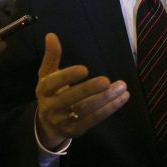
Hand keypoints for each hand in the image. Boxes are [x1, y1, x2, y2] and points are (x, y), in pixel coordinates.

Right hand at [35, 33, 129, 148]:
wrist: (47, 124)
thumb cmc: (51, 93)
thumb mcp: (47, 75)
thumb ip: (52, 56)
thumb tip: (51, 35)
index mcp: (43, 90)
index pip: (53, 83)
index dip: (67, 77)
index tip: (84, 69)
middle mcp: (50, 107)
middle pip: (70, 98)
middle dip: (89, 90)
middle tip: (106, 80)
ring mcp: (62, 121)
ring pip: (85, 110)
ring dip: (105, 99)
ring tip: (122, 87)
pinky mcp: (75, 131)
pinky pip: (94, 119)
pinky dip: (109, 109)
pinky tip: (122, 98)